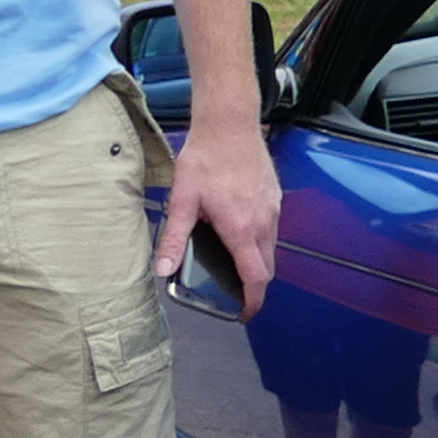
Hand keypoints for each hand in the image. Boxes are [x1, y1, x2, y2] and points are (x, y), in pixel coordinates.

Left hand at [157, 116, 280, 315]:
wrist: (230, 125)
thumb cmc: (206, 158)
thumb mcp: (182, 199)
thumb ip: (173, 238)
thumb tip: (163, 269)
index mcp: (241, 229)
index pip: (256, 278)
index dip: (252, 301)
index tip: (244, 312)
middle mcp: (263, 223)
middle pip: (267, 268)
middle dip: (254, 285)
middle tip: (235, 294)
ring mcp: (273, 210)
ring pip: (270, 249)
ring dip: (257, 263)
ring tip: (234, 264)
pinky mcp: (274, 198)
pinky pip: (272, 230)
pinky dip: (260, 242)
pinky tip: (240, 231)